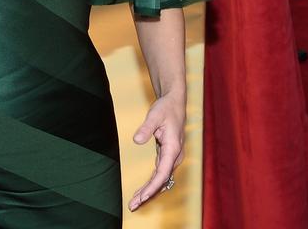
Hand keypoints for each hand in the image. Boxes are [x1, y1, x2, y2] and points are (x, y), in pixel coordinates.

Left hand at [128, 92, 184, 210]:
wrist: (174, 103)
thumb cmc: (166, 108)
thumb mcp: (154, 115)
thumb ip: (146, 128)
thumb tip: (136, 140)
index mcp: (173, 149)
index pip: (162, 173)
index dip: (152, 187)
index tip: (142, 197)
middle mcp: (174, 156)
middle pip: (162, 181)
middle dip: (148, 194)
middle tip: (133, 205)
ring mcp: (171, 157)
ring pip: (161, 179)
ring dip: (149, 191)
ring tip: (135, 202)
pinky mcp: (166, 155)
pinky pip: (159, 174)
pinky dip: (151, 183)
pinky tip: (142, 191)